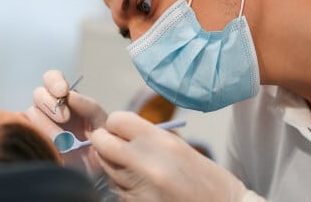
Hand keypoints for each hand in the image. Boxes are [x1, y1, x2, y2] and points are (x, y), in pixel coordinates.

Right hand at [25, 70, 107, 172]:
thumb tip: (70, 96)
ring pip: (31, 112)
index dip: (54, 82)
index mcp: (66, 100)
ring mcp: (38, 125)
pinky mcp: (31, 139)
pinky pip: (22, 129)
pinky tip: (46, 141)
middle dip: (51, 104)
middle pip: (38, 94)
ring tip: (62, 140)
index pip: (51, 79)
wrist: (94, 173)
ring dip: (47, 124)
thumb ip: (89, 106)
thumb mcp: (101, 123)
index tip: (63, 92)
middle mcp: (49, 109)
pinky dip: (31, 132)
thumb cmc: (99, 145)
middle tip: (65, 119)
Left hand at [90, 112, 253, 201]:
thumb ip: (149, 137)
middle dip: (105, 143)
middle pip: (102, 144)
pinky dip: (123, 186)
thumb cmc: (208, 179)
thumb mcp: (181, 147)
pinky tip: (144, 188)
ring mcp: (137, 188)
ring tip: (138, 170)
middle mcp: (145, 164)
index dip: (116, 124)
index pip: (116, 120)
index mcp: (160, 141)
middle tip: (115, 147)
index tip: (121, 130)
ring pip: (106, 169)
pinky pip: (117, 189)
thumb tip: (119, 131)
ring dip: (115, 166)